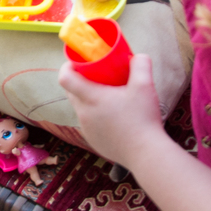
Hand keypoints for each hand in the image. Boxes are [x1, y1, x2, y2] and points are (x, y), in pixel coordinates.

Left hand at [58, 53, 166, 168]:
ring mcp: (87, 129)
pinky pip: (89, 123)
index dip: (67, 67)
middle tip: (97, 76)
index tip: (77, 63)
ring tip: (107, 96)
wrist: (145, 153)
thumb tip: (138, 56)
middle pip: (71, 92)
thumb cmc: (143, 118)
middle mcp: (83, 114)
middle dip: (79, 81)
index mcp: (91, 98)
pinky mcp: (93, 141)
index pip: (65, 78)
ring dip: (88, 100)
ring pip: (81, 108)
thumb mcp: (145, 86)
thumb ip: (141, 65)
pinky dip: (95, 117)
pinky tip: (112, 117)